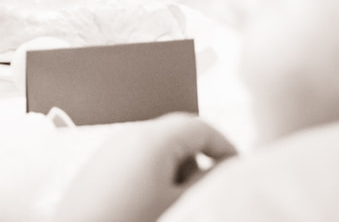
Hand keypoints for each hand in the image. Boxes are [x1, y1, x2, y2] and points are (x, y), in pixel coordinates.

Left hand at [50, 113, 235, 221]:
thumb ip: (208, 181)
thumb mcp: (178, 204)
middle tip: (212, 187)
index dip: (225, 146)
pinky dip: (155, 174)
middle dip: (200, 158)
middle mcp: (131, 133)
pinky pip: (137, 159)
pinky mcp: (99, 165)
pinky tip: (153, 204)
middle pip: (178, 133)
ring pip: (158, 148)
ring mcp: (112, 147)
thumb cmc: (128, 221)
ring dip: (177, 168)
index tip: (238, 170)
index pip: (201, 125)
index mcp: (153, 137)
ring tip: (179, 202)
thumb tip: (226, 167)